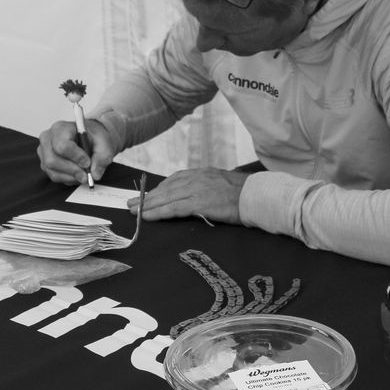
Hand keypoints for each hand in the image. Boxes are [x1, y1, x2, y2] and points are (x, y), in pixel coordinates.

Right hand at [37, 118, 115, 184]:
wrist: (89, 140)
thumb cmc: (93, 138)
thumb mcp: (104, 144)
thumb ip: (102, 158)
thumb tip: (95, 173)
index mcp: (61, 128)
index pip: (62, 145)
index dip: (75, 157)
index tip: (87, 162)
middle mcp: (48, 139)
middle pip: (53, 160)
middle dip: (72, 170)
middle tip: (87, 175)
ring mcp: (44, 152)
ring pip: (52, 171)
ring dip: (71, 176)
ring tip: (84, 174)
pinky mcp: (45, 164)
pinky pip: (54, 176)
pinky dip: (68, 178)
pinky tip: (77, 174)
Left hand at [133, 168, 248, 224]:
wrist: (258, 195)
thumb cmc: (245, 194)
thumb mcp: (223, 185)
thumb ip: (208, 188)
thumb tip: (198, 198)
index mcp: (202, 173)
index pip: (175, 180)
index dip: (158, 189)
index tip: (147, 195)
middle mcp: (196, 178)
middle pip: (166, 188)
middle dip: (147, 197)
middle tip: (130, 203)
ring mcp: (197, 190)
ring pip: (166, 198)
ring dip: (147, 205)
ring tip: (133, 211)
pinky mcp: (199, 203)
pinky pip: (173, 208)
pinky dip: (158, 212)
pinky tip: (147, 216)